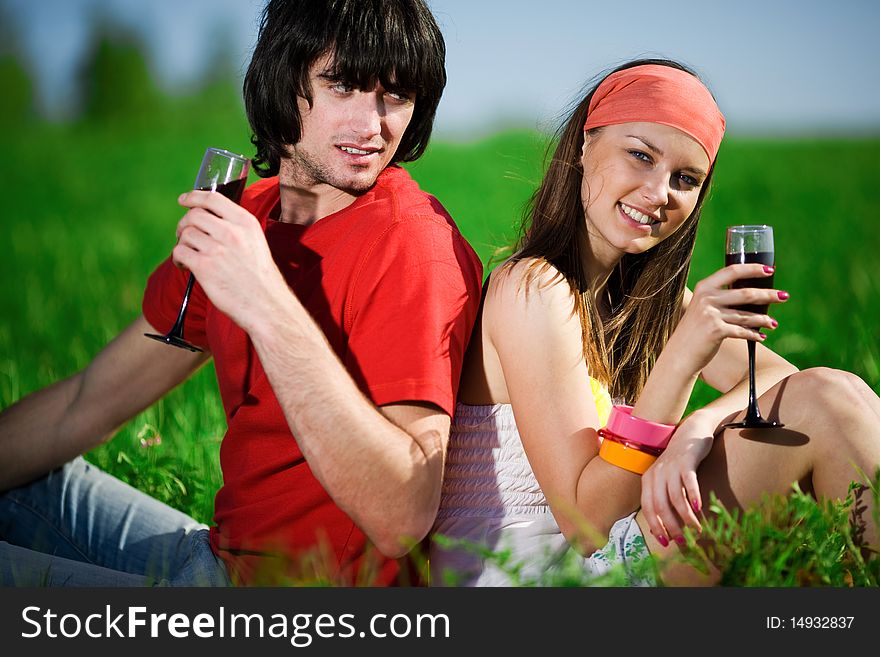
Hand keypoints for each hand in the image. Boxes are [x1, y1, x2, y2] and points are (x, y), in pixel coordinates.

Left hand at [173, 190, 289, 331]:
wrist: (266, 304)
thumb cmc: (260, 278)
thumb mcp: (255, 243)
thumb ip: (236, 228)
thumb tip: (209, 220)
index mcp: (246, 223)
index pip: (213, 199)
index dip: (194, 197)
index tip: (184, 200)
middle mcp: (232, 232)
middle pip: (194, 215)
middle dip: (185, 224)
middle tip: (185, 236)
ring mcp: (217, 249)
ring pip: (185, 234)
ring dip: (182, 244)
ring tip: (188, 256)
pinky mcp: (204, 266)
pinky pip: (180, 252)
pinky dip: (178, 259)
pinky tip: (186, 267)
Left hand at [640, 412, 716, 542]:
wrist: (691, 431)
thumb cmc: (678, 461)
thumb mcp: (665, 478)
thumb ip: (663, 497)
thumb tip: (667, 527)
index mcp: (648, 479)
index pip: (648, 507)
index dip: (655, 526)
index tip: (665, 542)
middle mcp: (656, 473)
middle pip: (660, 505)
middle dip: (670, 526)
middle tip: (682, 541)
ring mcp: (671, 466)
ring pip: (675, 497)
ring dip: (685, 517)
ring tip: (696, 530)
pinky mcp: (686, 460)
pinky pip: (688, 481)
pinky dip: (693, 496)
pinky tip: (699, 508)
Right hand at [670, 264, 785, 373]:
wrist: (679, 354)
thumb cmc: (694, 331)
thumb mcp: (702, 308)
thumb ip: (720, 298)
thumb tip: (752, 294)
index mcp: (704, 287)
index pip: (732, 271)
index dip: (753, 269)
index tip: (769, 270)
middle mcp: (707, 298)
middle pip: (745, 293)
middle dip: (768, 295)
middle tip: (784, 296)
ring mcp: (711, 314)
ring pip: (747, 315)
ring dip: (764, 319)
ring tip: (773, 323)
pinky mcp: (716, 331)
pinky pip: (743, 331)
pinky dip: (754, 335)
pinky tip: (761, 337)